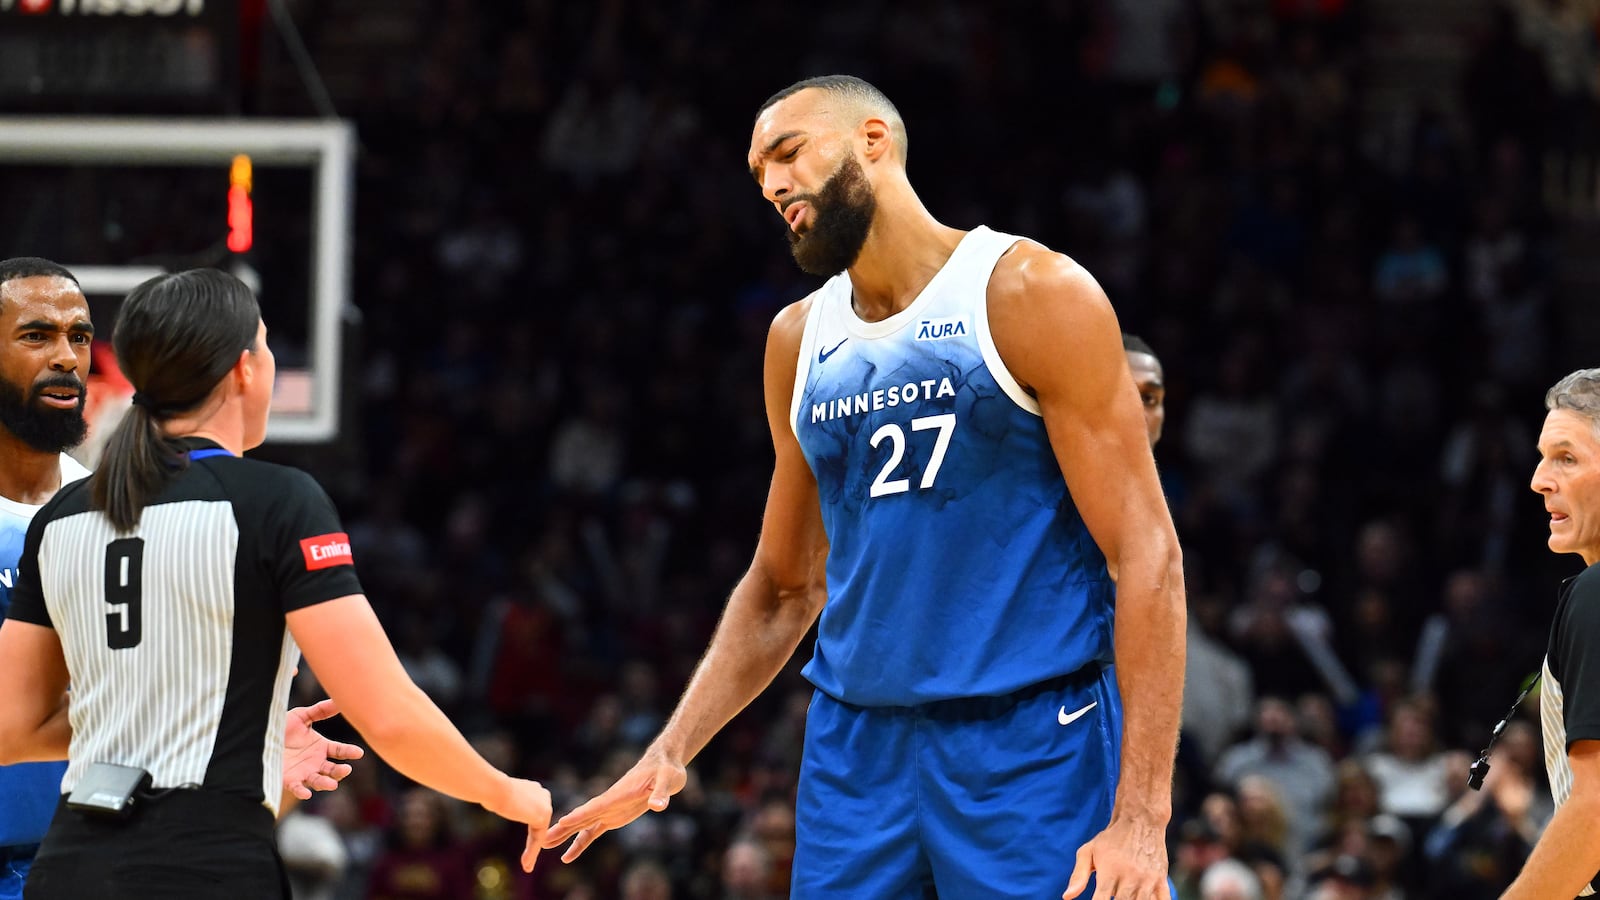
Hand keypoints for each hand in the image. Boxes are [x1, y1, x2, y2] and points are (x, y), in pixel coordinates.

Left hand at [281, 698, 364, 799]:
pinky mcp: (289, 780)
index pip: (340, 751)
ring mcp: (304, 772)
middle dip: (340, 771)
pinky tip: (306, 794)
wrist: (261, 737)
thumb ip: (320, 711)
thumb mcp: (301, 716)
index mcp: (321, 747)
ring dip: (326, 783)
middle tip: (346, 769)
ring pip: (319, 781)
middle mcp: (316, 762)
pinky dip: (302, 791)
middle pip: (333, 770)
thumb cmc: (282, 727)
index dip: (349, 752)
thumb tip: (339, 701)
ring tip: (333, 784)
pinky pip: (297, 788)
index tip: (358, 753)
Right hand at [484, 776, 552, 872]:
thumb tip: (495, 802)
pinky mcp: (543, 816)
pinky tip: (526, 865)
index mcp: (535, 789)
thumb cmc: (491, 791)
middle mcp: (543, 794)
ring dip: (532, 851)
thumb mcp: (501, 798)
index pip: (534, 813)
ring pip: (539, 833)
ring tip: (526, 866)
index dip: (531, 831)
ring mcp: (545, 805)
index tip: (529, 844)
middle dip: (534, 843)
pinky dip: (532, 852)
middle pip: (539, 824)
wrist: (495, 789)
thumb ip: (508, 803)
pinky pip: (538, 838)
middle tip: (528, 861)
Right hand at [542, 746, 686, 861]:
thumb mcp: (668, 779)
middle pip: (582, 816)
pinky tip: (569, 854)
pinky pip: (593, 831)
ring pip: (583, 824)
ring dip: (565, 835)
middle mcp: (609, 802)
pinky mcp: (614, 816)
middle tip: (544, 838)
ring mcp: (609, 809)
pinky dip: (581, 841)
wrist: (663, 764)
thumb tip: (658, 806)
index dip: (580, 814)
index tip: (563, 822)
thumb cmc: (666, 769)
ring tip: (546, 845)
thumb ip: (661, 793)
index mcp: (619, 793)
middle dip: (564, 828)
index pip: (596, 806)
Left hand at [1064, 816, 1169, 899]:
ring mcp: (1148, 879)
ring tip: (1124, 896)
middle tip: (1111, 898)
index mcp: (1110, 871)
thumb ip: (1078, 875)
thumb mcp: (1089, 851)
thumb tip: (1067, 897)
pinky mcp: (1161, 880)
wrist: (1140, 819)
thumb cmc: (1111, 839)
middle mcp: (1130, 877)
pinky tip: (1145, 899)